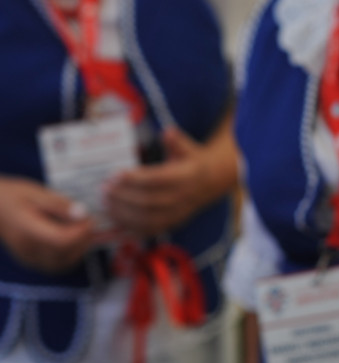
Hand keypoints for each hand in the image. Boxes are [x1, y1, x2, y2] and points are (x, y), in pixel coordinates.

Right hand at [0, 176, 98, 272]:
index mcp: (25, 229)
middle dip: (84, 238)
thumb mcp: (35, 192)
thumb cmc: (13, 196)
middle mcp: (27, 249)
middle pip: (65, 252)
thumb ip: (59, 204)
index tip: (88, 217)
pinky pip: (59, 265)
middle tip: (88, 221)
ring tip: (82, 229)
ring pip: (65, 262)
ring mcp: (29, 258)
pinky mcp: (33, 262)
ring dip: (81, 247)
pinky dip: (72, 254)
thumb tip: (82, 213)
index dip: (81, 231)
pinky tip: (74, 239)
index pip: (61, 240)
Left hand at [104, 127, 230, 237]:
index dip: (135, 179)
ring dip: (123, 212)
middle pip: (150, 201)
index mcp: (187, 178)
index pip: (158, 180)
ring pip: (148, 218)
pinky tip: (115, 219)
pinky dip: (131, 227)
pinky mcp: (172, 223)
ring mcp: (178, 214)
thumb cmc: (192, 162)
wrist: (211, 183)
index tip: (115, 174)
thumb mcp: (188, 148)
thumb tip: (169, 132)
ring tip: (105, 203)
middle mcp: (183, 198)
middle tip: (104, 189)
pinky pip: (150, 230)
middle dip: (124, 196)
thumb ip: (176, 141)